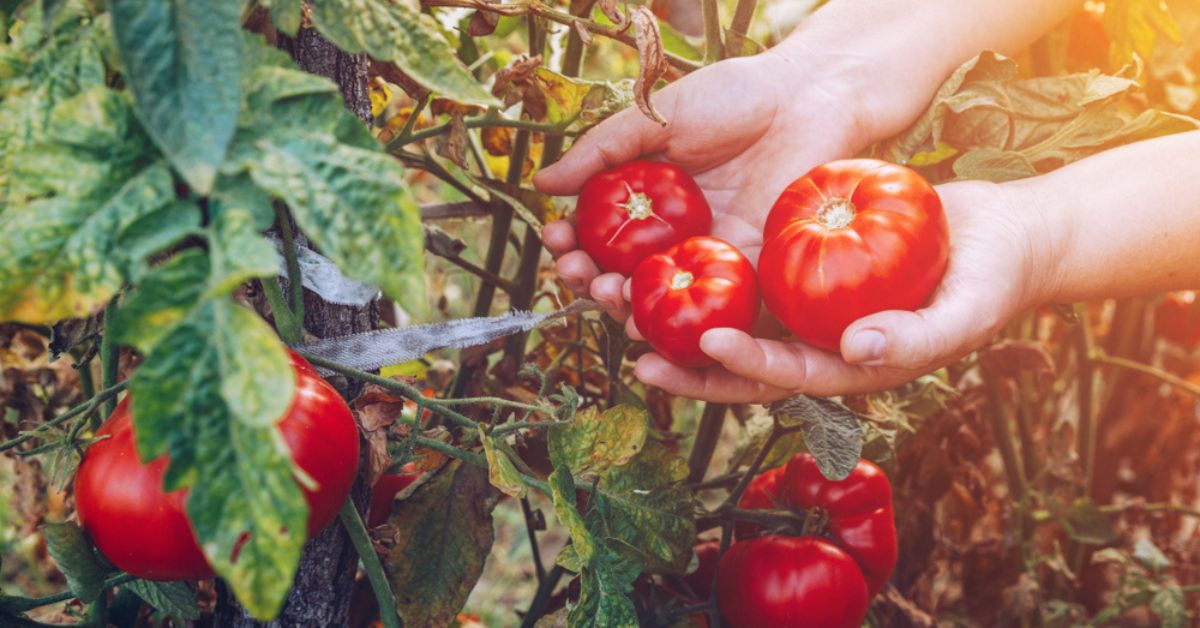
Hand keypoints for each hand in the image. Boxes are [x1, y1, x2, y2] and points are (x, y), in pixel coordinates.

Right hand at [534, 45, 872, 319]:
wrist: (808, 99)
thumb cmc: (733, 98)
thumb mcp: (656, 117)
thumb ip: (602, 151)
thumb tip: (542, 183)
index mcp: (647, 202)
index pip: (597, 236)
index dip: (572, 245)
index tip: (556, 240)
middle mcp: (673, 237)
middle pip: (621, 276)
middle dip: (590, 282)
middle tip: (579, 274)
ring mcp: (710, 256)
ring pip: (659, 298)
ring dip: (625, 306)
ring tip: (609, 295)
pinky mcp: (751, 271)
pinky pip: (712, 306)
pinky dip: (680, 318)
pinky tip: (654, 317)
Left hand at [625, 180, 1056, 400]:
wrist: (1004, 236)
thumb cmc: (992, 282)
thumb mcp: (963, 313)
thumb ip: (915, 339)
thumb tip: (856, 352)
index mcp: (849, 366)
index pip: (787, 375)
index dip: (745, 365)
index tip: (709, 341)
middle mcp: (820, 341)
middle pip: (744, 361)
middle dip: (690, 364)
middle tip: (635, 352)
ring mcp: (811, 305)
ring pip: (739, 316)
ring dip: (687, 316)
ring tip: (633, 304)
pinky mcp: (808, 267)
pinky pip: (755, 271)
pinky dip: (716, 266)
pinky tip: (676, 248)